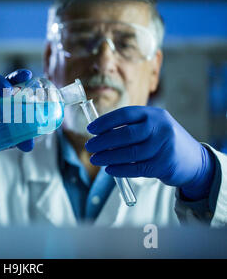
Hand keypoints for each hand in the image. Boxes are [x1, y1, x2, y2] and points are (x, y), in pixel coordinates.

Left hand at [84, 106, 214, 199]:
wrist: (195, 161)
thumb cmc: (164, 142)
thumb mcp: (153, 127)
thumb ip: (131, 127)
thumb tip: (99, 134)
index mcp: (154, 114)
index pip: (125, 114)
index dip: (105, 122)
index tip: (90, 129)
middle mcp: (161, 127)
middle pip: (125, 134)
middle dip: (103, 141)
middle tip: (89, 147)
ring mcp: (164, 146)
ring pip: (130, 153)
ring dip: (108, 157)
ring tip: (95, 159)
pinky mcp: (164, 164)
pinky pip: (136, 168)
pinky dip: (120, 169)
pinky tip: (109, 170)